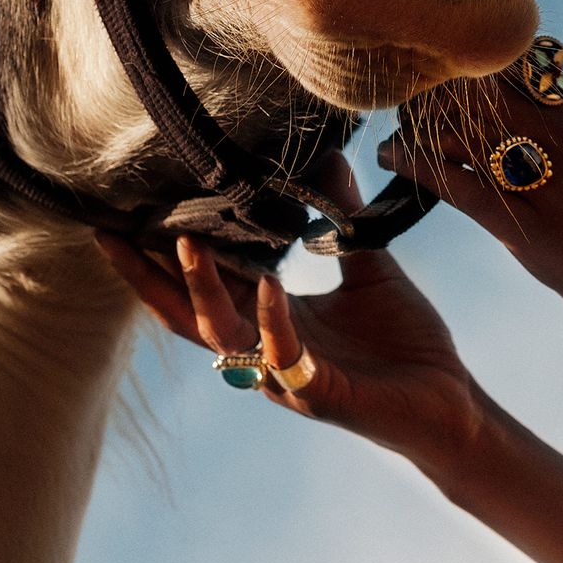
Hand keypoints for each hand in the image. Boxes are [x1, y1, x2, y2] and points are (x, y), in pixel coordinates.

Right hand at [95, 154, 488, 473]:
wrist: (451, 402)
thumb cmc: (405, 344)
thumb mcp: (370, 268)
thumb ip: (344, 221)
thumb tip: (331, 160)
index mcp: (271, 319)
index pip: (205, 282)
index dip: (164, 253)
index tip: (129, 213)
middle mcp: (264, 349)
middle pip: (186, 314)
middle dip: (146, 277)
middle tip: (111, 234)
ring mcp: (286, 376)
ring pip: (223, 334)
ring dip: (201, 289)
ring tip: (187, 242)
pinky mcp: (320, 395)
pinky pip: (285, 356)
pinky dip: (275, 319)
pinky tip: (274, 284)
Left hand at [378, 75, 562, 345]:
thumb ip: (556, 111)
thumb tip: (507, 85)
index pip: (507, 58)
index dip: (462, 57)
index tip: (435, 62)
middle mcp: (561, 133)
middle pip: (475, 89)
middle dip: (431, 90)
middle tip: (404, 97)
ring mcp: (545, 178)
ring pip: (458, 132)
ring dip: (415, 127)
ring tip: (398, 131)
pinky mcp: (526, 226)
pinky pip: (455, 184)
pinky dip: (414, 164)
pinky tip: (393, 158)